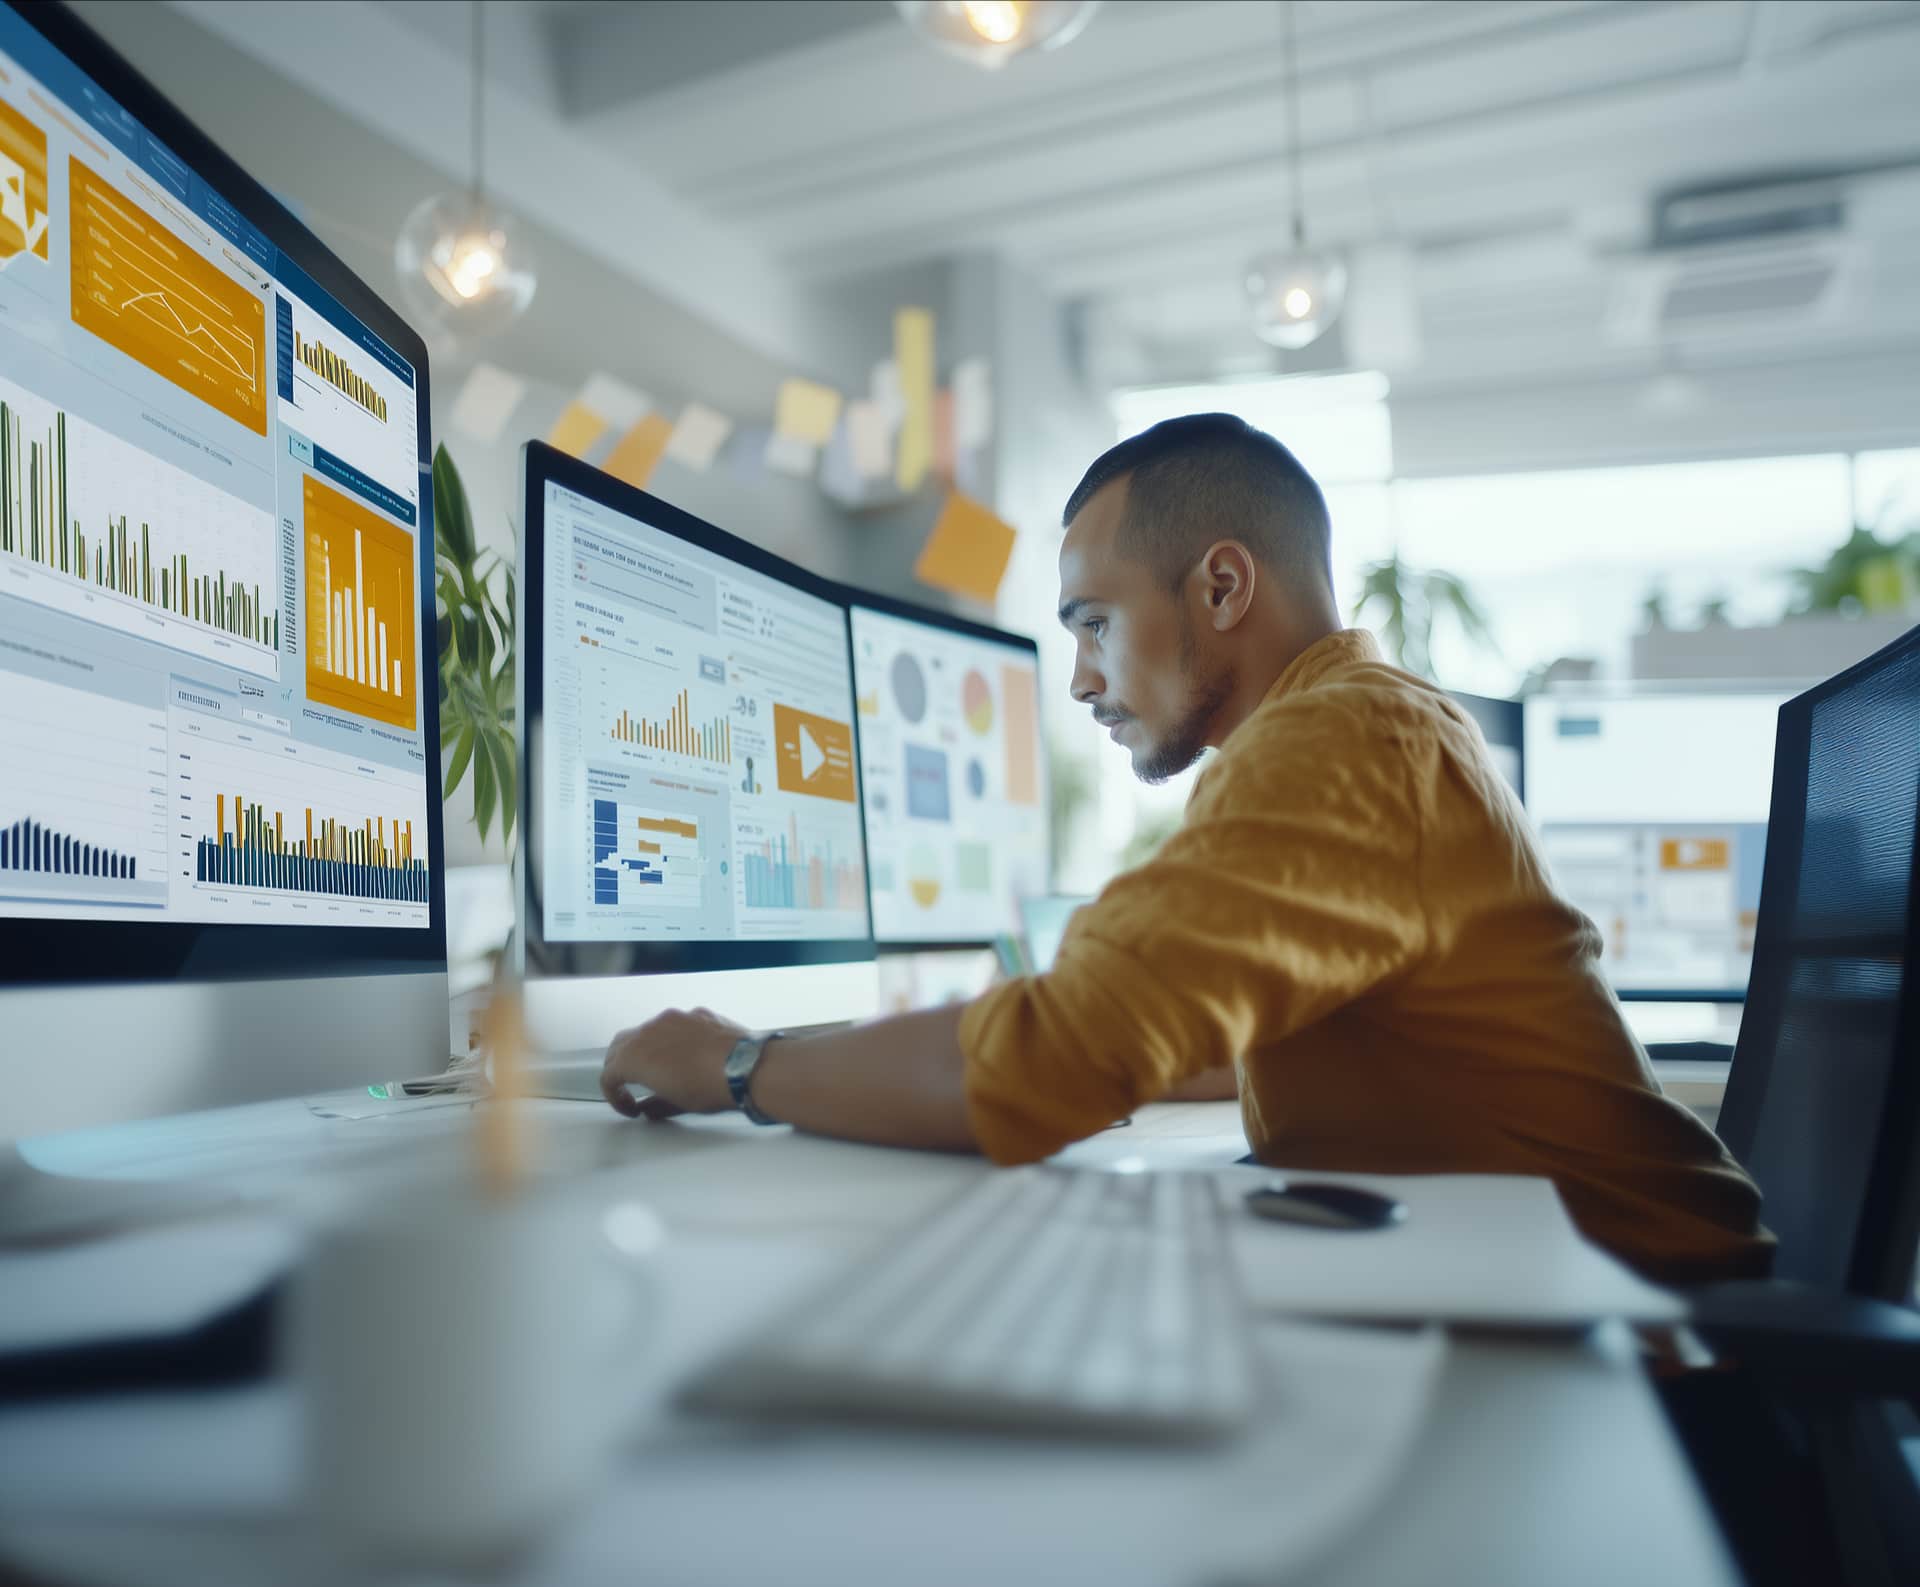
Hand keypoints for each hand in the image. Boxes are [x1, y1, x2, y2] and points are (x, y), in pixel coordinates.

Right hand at [600, 1007, 748, 1120]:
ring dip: (646, 1049)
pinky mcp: (697, 1014)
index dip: (615, 1096)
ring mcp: (673, 1019)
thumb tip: (648, 1107)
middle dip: (621, 1066)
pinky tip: (688, 1055)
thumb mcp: (676, 1104)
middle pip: (620, 1046)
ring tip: (660, 1069)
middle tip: (631, 1085)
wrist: (746, 1066)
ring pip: (648, 1031)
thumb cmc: (709, 1087)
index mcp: (635, 1056)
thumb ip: (655, 1105)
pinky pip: (676, 1025)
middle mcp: (649, 1031)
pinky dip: (673, 1039)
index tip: (629, 1107)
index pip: (609, 1075)